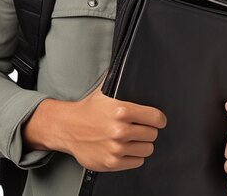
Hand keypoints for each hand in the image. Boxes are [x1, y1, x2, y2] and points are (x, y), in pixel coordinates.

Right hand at [22, 84, 166, 171]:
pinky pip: (137, 162)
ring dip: (141, 144)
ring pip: (146, 149)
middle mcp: (120, 130)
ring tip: (133, 139)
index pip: (155, 118)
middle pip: (152, 134)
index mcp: (122, 111)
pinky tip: (125, 148)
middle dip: (148, 130)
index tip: (158, 121)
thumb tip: (130, 64)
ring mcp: (116, 148)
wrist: (67, 128)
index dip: (159, 119)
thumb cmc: (88, 109)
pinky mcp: (111, 163)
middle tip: (140, 128)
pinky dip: (133, 156)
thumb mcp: (105, 91)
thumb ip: (120, 81)